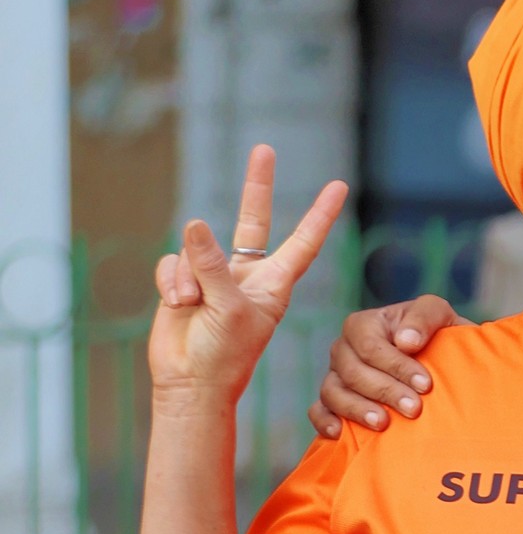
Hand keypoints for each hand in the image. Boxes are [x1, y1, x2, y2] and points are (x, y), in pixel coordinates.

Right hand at [150, 146, 346, 410]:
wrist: (190, 384)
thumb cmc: (223, 356)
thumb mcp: (228, 309)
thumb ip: (213, 266)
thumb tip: (194, 223)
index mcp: (274, 284)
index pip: (304, 243)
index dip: (320, 215)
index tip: (340, 186)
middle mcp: (246, 275)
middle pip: (253, 220)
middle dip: (257, 186)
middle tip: (265, 149)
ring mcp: (213, 276)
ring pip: (196, 249)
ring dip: (190, 278)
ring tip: (192, 308)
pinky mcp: (183, 281)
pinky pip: (172, 263)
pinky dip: (171, 282)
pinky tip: (176, 306)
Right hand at [309, 293, 457, 437]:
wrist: (438, 362)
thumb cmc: (434, 335)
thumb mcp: (437, 314)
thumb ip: (424, 318)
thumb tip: (405, 341)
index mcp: (363, 325)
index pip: (370, 346)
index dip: (396, 366)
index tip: (425, 385)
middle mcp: (343, 350)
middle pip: (352, 372)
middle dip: (385, 391)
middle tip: (413, 409)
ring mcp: (335, 376)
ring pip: (333, 392)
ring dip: (357, 409)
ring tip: (383, 423)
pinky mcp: (333, 402)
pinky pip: (318, 411)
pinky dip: (325, 421)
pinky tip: (340, 433)